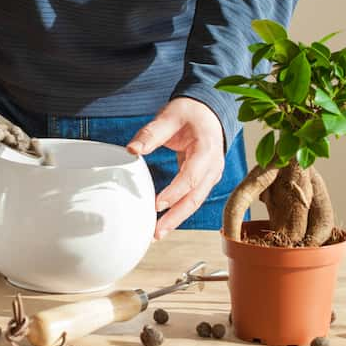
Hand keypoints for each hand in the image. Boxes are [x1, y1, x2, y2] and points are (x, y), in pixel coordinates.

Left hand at [126, 98, 224, 239]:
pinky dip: (179, 211)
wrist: (208, 111)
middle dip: (176, 217)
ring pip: (195, 202)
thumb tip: (132, 149)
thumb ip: (151, 133)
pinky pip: (192, 198)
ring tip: (157, 233)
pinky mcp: (204, 180)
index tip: (157, 204)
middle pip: (195, 197)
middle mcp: (213, 166)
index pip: (191, 176)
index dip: (175, 192)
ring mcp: (211, 175)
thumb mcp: (170, 115)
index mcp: (207, 149)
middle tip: (156, 232)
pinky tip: (164, 222)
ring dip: (177, 219)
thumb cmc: (190, 113)